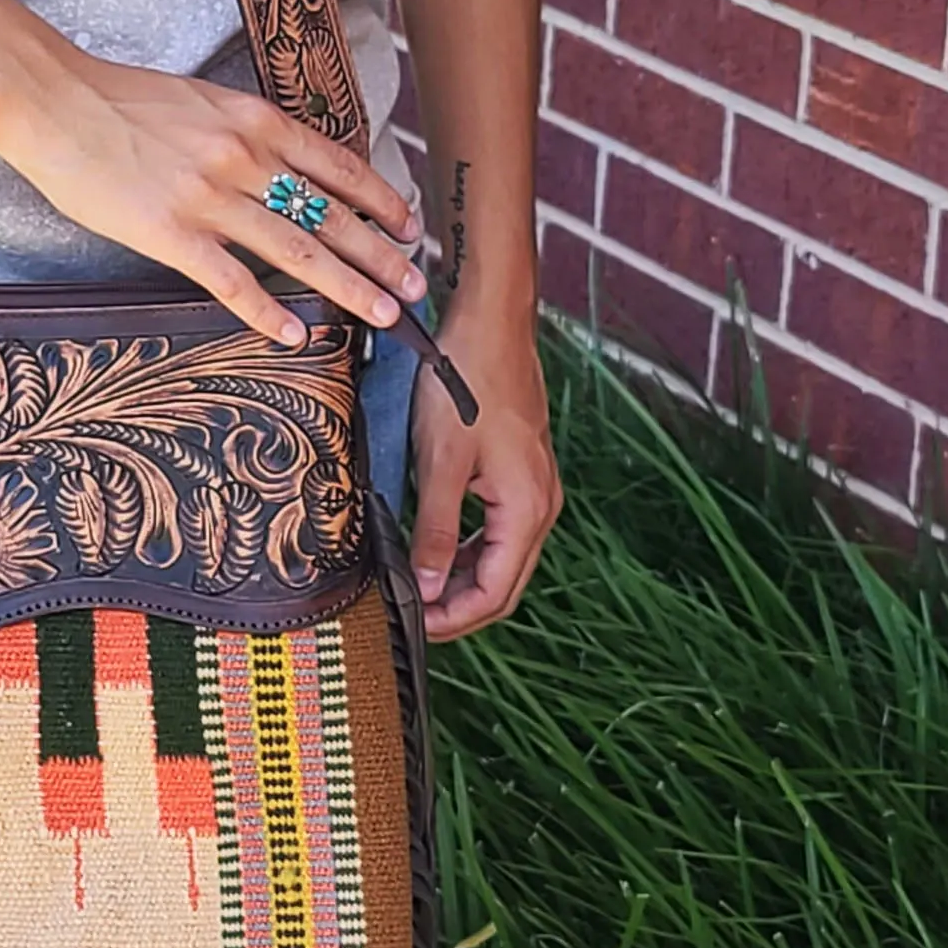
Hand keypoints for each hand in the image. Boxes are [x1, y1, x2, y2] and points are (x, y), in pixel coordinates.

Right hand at [0, 0, 426, 345]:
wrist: (56, 102)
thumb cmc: (121, 100)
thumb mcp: (204, 102)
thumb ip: (248, 134)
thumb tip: (288, 169)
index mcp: (255, 121)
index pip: (339, 165)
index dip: (382, 201)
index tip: (410, 228)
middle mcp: (244, 158)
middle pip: (331, 215)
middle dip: (381, 255)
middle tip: (415, 287)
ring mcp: (209, 198)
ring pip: (297, 251)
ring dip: (348, 287)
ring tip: (382, 315)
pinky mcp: (169, 233)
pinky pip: (231, 281)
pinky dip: (267, 311)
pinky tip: (294, 334)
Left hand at [404, 296, 556, 640]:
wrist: (491, 323)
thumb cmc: (467, 381)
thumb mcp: (441, 461)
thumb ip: (433, 527)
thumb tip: (424, 585)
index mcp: (527, 509)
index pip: (494, 593)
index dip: (453, 618)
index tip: (412, 624)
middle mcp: (539, 505)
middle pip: (502, 583)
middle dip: (457, 606)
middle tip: (408, 615)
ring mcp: (533, 488)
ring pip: (498, 557)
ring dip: (460, 578)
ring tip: (414, 587)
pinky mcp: (519, 472)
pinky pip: (496, 528)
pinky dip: (466, 548)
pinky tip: (433, 548)